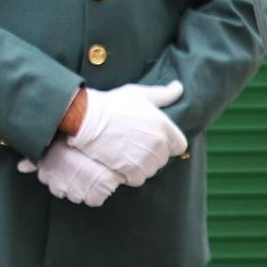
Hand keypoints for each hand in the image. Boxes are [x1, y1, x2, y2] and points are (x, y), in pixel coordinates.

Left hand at [18, 138, 121, 206]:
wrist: (107, 141)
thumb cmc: (78, 141)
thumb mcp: (54, 145)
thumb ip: (36, 159)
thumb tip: (21, 167)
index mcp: (47, 171)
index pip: (45, 179)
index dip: (54, 171)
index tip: (63, 163)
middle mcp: (58, 184)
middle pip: (59, 191)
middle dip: (67, 181)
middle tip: (78, 168)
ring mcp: (76, 191)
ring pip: (75, 196)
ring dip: (82, 187)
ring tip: (89, 172)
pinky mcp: (95, 196)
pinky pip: (93, 200)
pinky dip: (97, 192)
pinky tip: (98, 179)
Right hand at [69, 82, 186, 184]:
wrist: (86, 119)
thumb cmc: (112, 104)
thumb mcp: (138, 94)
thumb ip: (163, 94)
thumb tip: (179, 87)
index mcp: (165, 126)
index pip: (179, 146)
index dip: (166, 144)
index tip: (151, 140)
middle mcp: (159, 144)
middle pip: (162, 159)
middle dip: (150, 155)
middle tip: (132, 145)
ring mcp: (146, 158)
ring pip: (150, 170)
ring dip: (139, 166)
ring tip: (123, 154)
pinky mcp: (132, 170)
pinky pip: (137, 179)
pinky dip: (128, 174)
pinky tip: (117, 162)